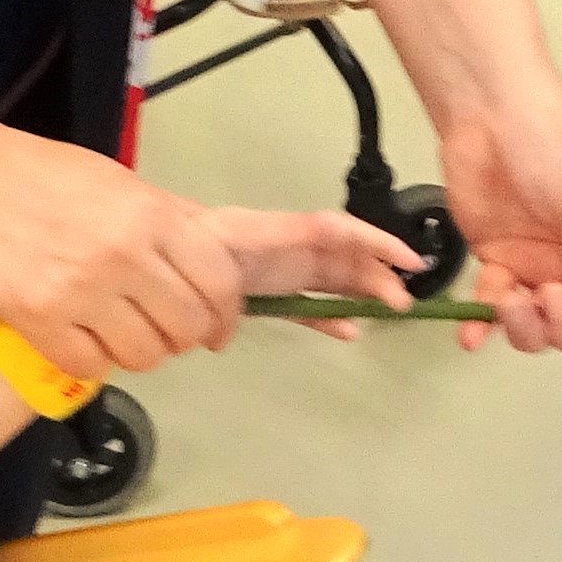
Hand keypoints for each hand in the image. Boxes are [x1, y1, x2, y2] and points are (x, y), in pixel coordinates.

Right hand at [0, 121, 246, 377]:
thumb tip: (219, 253)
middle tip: (162, 332)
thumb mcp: (118, 181)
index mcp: (150, 215)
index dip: (226, 315)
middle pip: (187, 327)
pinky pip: (90, 366)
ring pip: (144, 355)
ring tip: (119, 335)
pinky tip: (82, 340)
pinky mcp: (38, 320)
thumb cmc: (39, 175)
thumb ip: (169, 218)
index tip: (216, 329)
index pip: (219, 282)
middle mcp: (125, 256)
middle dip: (182, 338)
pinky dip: (93, 361)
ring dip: (139, 353)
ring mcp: (81, 291)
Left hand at [205, 204, 423, 317]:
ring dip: (363, 293)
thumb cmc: (185, 244)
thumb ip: (232, 278)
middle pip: (342, 257)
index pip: (332, 230)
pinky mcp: (272, 291)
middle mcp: (286, 248)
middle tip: (402, 303)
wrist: (154, 246)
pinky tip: (350, 331)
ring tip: (389, 312)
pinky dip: (330, 316)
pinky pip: (309, 304)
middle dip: (376, 275)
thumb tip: (231, 324)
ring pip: (333, 280)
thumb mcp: (209, 253)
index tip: (407, 260)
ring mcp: (281, 270)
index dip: (373, 242)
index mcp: (276, 233)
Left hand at [438, 71, 561, 358]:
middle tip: (552, 296)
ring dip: (531, 331)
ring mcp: (546, 271)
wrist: (487, 111)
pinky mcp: (501, 267)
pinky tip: (472, 333)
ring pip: (548, 333)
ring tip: (511, 300)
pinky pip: (497, 312)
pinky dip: (486, 325)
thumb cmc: (555, 140)